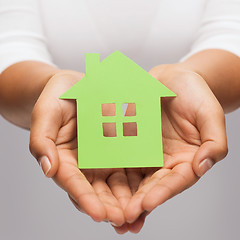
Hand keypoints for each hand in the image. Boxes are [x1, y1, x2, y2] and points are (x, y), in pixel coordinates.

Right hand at [29, 71, 132, 226]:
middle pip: (96, 190)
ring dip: (126, 200)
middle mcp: (85, 164)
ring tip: (139, 213)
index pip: (73, 183)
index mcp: (65, 159)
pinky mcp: (120, 149)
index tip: (98, 213)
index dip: (84, 198)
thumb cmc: (58, 97)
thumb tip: (48, 169)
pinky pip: (130, 166)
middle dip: (109, 207)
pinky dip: (138, 180)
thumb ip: (42, 140)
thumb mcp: (46, 113)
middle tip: (123, 220)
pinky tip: (149, 189)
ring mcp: (103, 157)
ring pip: (115, 184)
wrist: (78, 85)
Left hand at [115, 64, 227, 232]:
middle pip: (150, 186)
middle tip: (121, 216)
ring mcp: (144, 153)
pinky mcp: (129, 142)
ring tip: (105, 209)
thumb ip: (213, 142)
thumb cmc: (195, 95)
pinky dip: (108, 169)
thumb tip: (203, 166)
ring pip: (131, 177)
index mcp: (185, 160)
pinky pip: (117, 156)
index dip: (162, 194)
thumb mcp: (210, 115)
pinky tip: (95, 180)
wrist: (173, 79)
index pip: (174, 182)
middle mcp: (163, 162)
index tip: (147, 203)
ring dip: (119, 195)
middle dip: (136, 202)